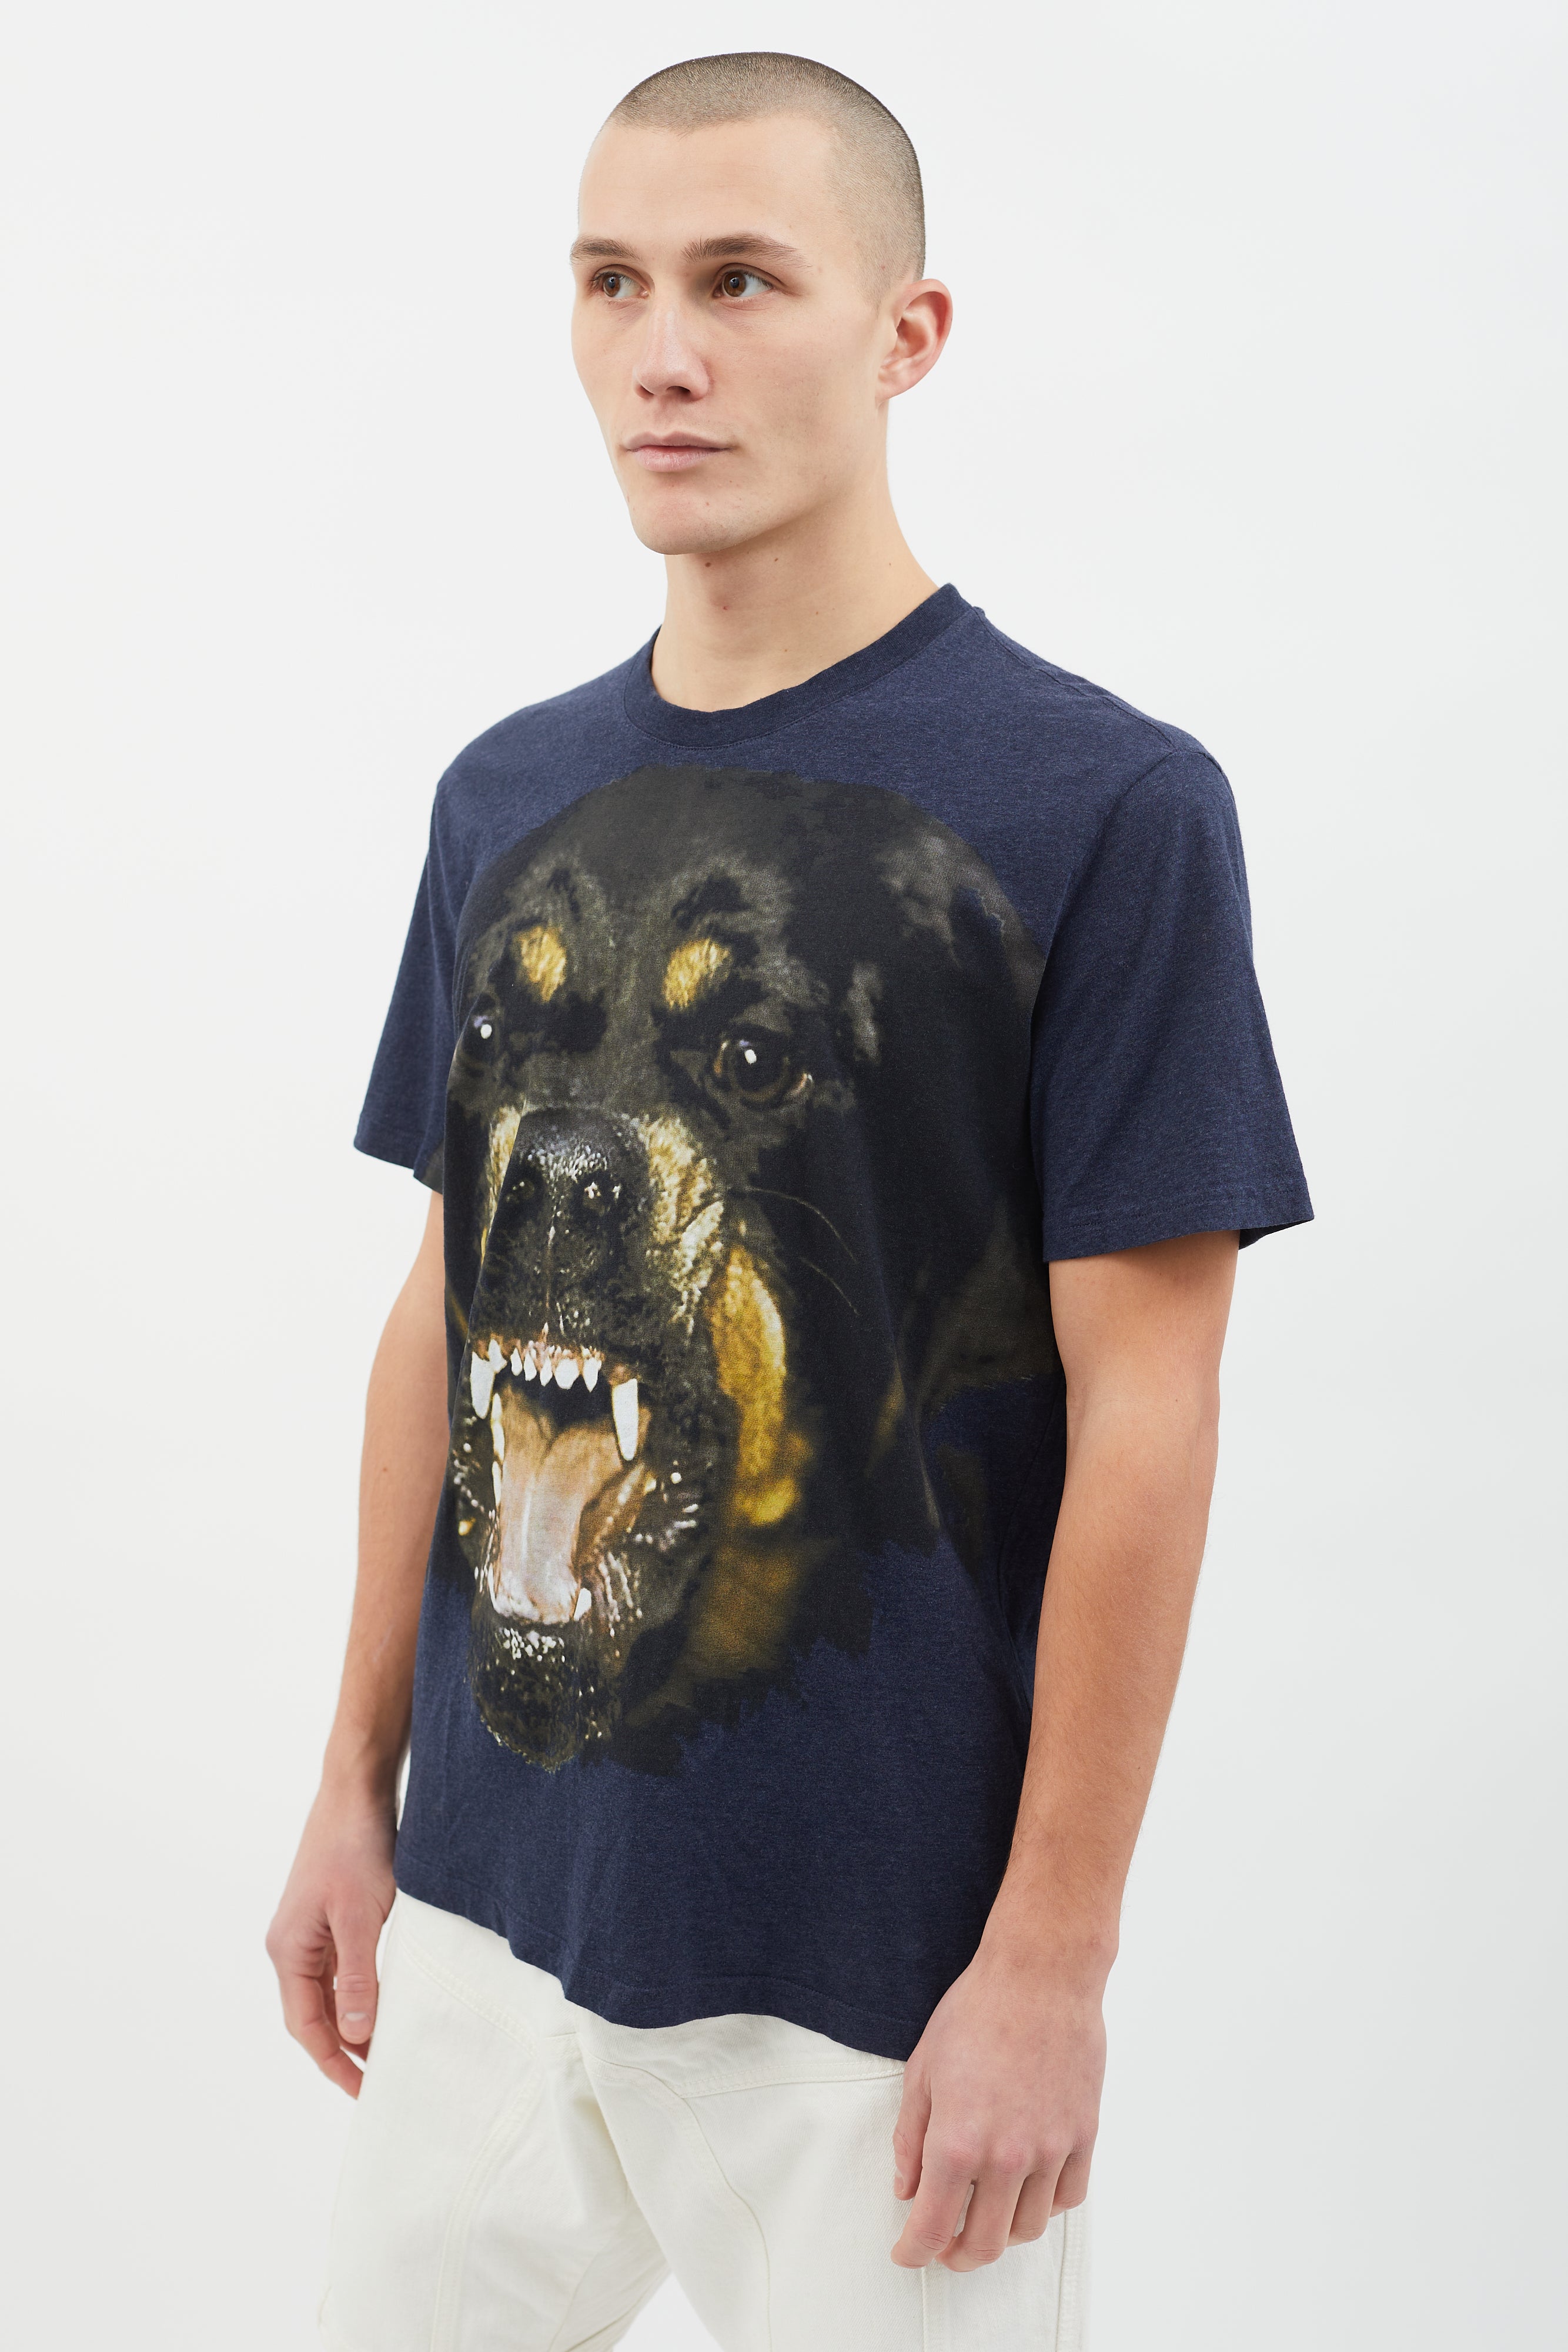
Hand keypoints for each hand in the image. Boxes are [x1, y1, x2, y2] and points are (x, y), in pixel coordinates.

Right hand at [265, 1777, 396, 2096]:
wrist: (356, 1788)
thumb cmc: (354, 1847)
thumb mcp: (361, 1916)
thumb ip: (358, 1976)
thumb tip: (356, 2034)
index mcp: (289, 1950)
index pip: (307, 2026)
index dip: (334, 2063)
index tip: (364, 2091)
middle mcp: (291, 1944)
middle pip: (312, 2015)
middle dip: (342, 2050)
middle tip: (378, 2080)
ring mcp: (308, 1929)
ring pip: (326, 1993)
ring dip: (351, 2022)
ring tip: (383, 2050)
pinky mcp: (328, 1914)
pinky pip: (338, 1968)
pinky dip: (357, 1991)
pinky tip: (382, 2001)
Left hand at [889, 1937, 1104, 2270]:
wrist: (1040, 1975)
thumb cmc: (976, 2013)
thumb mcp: (922, 2071)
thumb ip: (910, 2139)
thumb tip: (907, 2190)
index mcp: (957, 2142)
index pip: (933, 2228)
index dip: (914, 2252)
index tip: (907, 2254)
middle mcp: (1006, 2157)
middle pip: (984, 2244)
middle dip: (957, 2256)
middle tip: (944, 2247)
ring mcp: (1050, 2149)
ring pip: (1029, 2228)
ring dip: (1002, 2233)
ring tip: (985, 2214)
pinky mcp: (1083, 2135)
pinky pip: (1067, 2198)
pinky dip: (1044, 2206)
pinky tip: (1027, 2190)